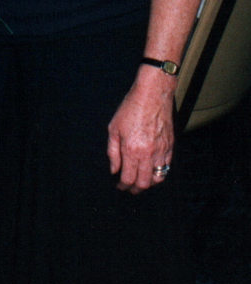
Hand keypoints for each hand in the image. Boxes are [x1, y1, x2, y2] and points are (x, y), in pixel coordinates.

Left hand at [107, 72, 173, 193]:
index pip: (128, 178)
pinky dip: (159, 174)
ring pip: (157, 179)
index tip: (119, 186)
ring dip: (148, 184)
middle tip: (129, 189)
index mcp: (131, 150)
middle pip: (143, 183)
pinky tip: (152, 171)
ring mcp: (161, 151)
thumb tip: (113, 170)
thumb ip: (113, 151)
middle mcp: (148, 154)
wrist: (152, 94)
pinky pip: (166, 168)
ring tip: (140, 182)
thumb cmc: (130, 108)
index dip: (122, 186)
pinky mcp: (170, 147)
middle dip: (134, 189)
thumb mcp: (114, 127)